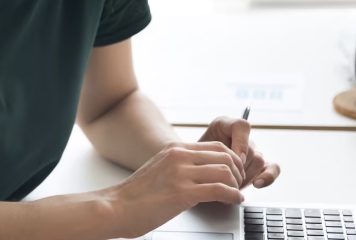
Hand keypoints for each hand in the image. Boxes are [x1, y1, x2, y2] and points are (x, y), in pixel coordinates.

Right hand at [103, 141, 245, 238]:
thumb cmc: (136, 195)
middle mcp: (179, 157)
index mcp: (174, 150)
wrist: (117, 207)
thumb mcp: (159, 169)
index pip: (216, 147)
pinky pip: (220, 190)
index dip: (232, 160)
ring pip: (225, 172)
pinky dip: (233, 196)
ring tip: (235, 194)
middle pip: (225, 157)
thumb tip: (200, 172)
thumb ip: (178, 166)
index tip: (235, 173)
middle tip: (239, 185)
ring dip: (237, 185)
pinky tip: (234, 201)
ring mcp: (181, 174)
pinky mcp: (182, 193)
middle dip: (238, 172)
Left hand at [200, 116, 280, 189]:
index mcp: (225, 124)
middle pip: (251, 149)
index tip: (236, 160)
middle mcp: (240, 135)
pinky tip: (257, 184)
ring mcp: (251, 149)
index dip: (241, 144)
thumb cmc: (193, 158)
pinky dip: (268, 177)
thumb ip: (207, 150)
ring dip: (246, 176)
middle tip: (226, 181)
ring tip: (230, 187)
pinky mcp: (259, 164)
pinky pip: (272, 167)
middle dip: (240, 168)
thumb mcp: (195, 150)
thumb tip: (226, 163)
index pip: (242, 126)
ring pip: (259, 160)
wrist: (195, 168)